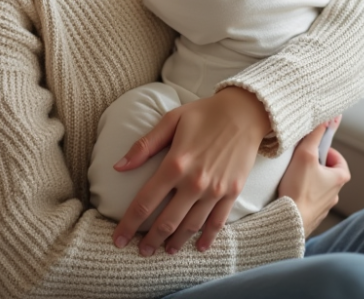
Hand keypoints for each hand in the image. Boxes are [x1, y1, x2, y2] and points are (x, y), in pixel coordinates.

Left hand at [112, 86, 269, 255]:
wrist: (245, 112)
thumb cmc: (205, 113)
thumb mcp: (171, 120)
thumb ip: (144, 145)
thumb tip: (118, 166)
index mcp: (175, 164)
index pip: (145, 202)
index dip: (128, 224)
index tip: (118, 239)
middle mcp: (194, 182)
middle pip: (166, 222)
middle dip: (150, 241)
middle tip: (141, 251)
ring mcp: (215, 190)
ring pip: (190, 227)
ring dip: (175, 243)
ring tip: (165, 251)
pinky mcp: (232, 192)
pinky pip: (217, 222)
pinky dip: (207, 238)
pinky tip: (198, 247)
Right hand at [277, 122, 350, 236]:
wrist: (288, 221)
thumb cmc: (299, 188)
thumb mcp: (306, 154)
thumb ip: (315, 135)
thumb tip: (327, 118)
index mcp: (340, 178)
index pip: (337, 158)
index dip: (324, 150)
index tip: (311, 149)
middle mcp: (335, 193)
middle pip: (327, 172)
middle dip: (314, 166)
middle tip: (300, 162)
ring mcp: (324, 206)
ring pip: (318, 187)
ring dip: (308, 181)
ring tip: (292, 178)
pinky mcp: (312, 216)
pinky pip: (309, 200)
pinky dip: (302, 195)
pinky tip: (290, 193)